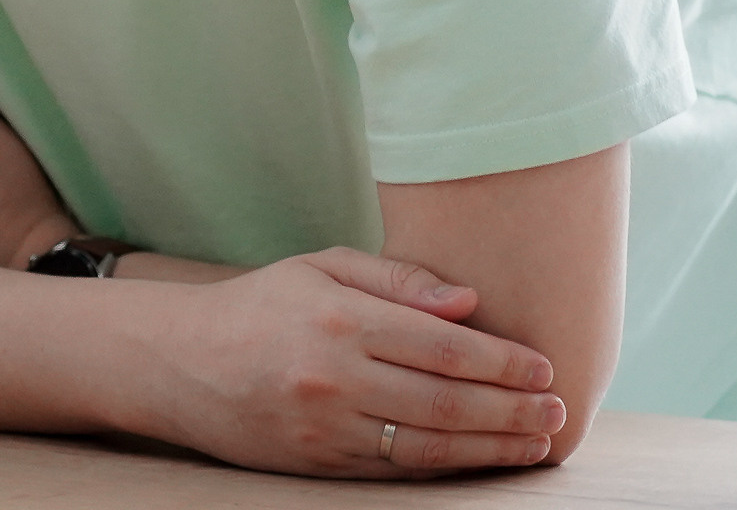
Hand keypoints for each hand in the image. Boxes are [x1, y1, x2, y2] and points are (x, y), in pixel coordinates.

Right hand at [139, 248, 566, 477]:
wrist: (177, 362)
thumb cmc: (258, 307)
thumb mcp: (318, 269)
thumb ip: (395, 280)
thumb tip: (470, 303)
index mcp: (340, 319)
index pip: (445, 347)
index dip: (505, 362)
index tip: (545, 368)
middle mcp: (335, 375)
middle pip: (449, 401)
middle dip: (514, 410)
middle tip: (558, 411)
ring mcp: (327, 426)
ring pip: (432, 444)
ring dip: (494, 446)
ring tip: (537, 442)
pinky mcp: (319, 463)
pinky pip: (399, 468)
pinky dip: (449, 466)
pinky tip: (481, 458)